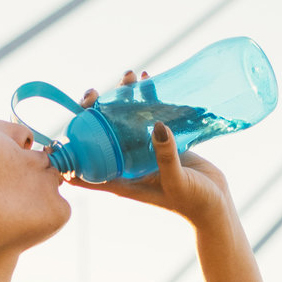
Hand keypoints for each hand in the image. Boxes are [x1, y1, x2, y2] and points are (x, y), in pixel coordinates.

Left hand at [65, 72, 233, 226]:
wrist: (217, 205)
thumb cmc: (193, 202)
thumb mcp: (176, 181)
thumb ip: (165, 156)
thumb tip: (155, 125)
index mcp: (119, 179)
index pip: (83, 167)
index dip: (70, 149)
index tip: (64, 128)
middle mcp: (126, 163)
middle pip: (100, 135)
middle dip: (93, 112)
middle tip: (94, 92)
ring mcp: (143, 151)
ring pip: (124, 120)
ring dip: (122, 98)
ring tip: (128, 76)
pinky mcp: (161, 141)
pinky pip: (148, 116)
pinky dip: (146, 98)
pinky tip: (147, 78)